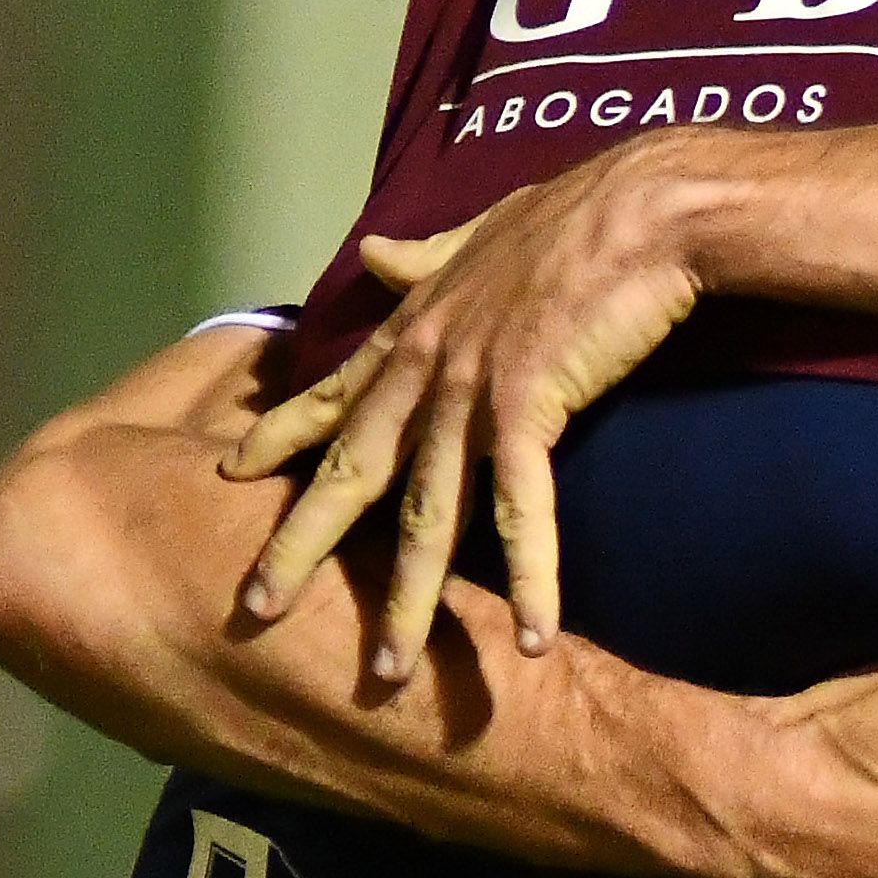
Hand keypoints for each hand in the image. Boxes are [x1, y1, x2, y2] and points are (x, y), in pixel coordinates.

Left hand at [223, 135, 746, 689]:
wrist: (645, 207)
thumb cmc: (575, 217)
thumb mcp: (480, 237)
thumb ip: (421, 260)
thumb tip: (371, 252)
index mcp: (415, 330)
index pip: (332, 395)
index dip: (281, 436)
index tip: (231, 473)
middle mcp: (426, 365)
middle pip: (352, 472)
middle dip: (301, 546)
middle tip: (256, 611)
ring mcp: (471, 388)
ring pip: (427, 513)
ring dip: (409, 600)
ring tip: (389, 670)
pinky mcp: (531, 404)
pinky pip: (523, 509)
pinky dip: (530, 578)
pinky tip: (531, 638)